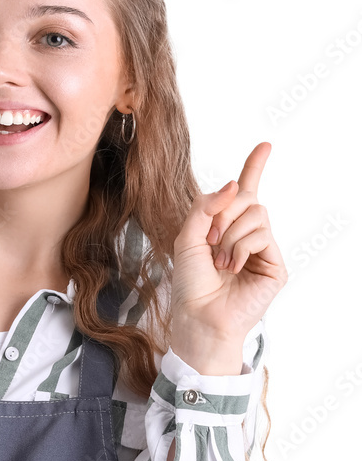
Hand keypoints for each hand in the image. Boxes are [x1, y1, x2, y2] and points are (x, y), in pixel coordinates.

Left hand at [170, 142, 287, 352]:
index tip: (265, 145)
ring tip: (219, 260)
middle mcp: (247, 233)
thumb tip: (232, 184)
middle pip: (245, 197)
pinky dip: (241, 247)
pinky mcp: (275, 264)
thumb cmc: (190, 282)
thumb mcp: (187, 237)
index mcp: (225, 225)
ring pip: (256, 213)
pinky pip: (261, 235)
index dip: (254, 167)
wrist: (198, 315)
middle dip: (223, 213)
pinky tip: (233, 267)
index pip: (244, 191)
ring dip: (230, 234)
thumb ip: (204, 207)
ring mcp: (263, 248)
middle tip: (209, 239)